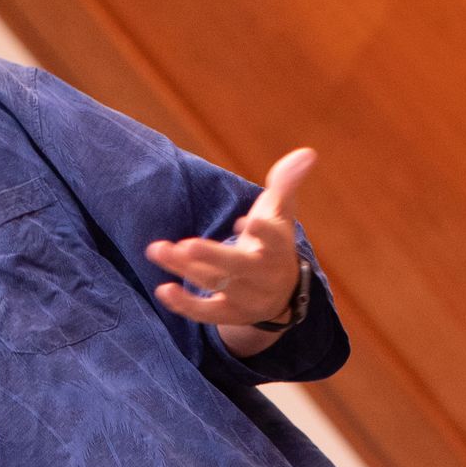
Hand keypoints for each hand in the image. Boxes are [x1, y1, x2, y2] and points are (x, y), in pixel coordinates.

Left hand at [145, 147, 315, 334]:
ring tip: (157, 249)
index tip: (248, 221)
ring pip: (215, 283)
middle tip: (187, 245)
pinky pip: (206, 313)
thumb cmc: (274, 243)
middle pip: (238, 267)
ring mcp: (246, 298)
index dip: (263, 233)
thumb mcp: (281, 213)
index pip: (274, 240)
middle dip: (212, 256)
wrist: (281, 294)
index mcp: (278, 249)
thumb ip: (286, 182)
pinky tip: (163, 289)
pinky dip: (185, 305)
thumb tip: (307, 152)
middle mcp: (263, 276)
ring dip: (186, 268)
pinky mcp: (229, 314)